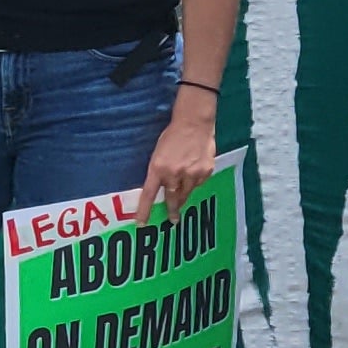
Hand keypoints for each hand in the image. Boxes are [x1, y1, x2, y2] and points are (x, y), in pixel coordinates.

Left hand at [143, 97, 218, 216]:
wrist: (194, 123)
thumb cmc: (172, 137)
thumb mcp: (158, 154)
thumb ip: (159, 172)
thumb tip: (161, 190)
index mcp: (158, 168)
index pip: (149, 194)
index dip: (144, 211)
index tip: (141, 224)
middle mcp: (174, 174)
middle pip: (171, 199)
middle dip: (172, 210)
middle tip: (172, 220)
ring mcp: (192, 173)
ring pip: (186, 193)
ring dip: (183, 197)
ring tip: (182, 199)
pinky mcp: (205, 171)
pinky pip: (199, 184)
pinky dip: (195, 183)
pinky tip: (194, 173)